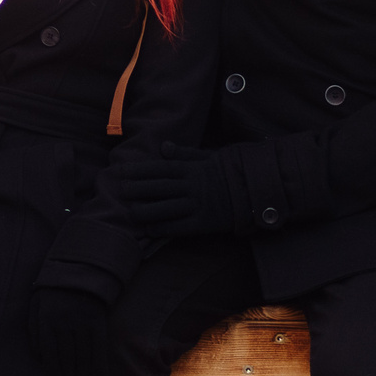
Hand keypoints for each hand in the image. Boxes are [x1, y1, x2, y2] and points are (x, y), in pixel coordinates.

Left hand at [28, 285, 117, 375]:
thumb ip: (34, 331)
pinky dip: (99, 364)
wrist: (78, 271)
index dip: (53, 373)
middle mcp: (64, 323)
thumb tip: (38, 356)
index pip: (49, 355)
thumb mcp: (36, 306)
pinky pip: (99, 348)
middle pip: (67, 359)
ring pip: (83, 356)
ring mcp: (82, 322)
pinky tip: (99, 375)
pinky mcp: (98, 321)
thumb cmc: (53, 292)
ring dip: (83, 374)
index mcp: (46, 321)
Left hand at [104, 143, 239, 238]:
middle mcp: (192, 187)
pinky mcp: (203, 223)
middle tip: (121, 189)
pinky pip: (179, 227)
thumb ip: (184, 153)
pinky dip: (163, 228)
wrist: (255, 192)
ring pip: (166, 208)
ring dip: (146, 210)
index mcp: (192, 169)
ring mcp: (197, 205)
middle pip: (160, 187)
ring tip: (130, 212)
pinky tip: (150, 229)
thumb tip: (163, 147)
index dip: (140, 170)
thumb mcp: (208, 157)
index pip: (160, 169)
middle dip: (138, 189)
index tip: (122, 171)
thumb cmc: (229, 172)